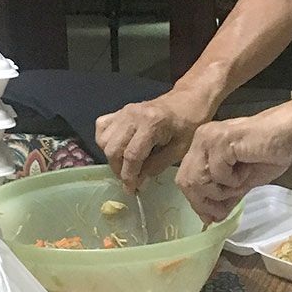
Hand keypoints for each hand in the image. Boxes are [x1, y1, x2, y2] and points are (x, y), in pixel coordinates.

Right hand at [95, 90, 210, 192]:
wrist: (187, 101)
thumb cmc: (188, 125)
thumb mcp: (179, 150)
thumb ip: (157, 166)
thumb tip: (138, 182)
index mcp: (151, 124)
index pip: (131, 156)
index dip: (130, 176)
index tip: (132, 190)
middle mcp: (133, 115)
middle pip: (113, 149)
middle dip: (119, 170)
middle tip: (131, 181)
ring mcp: (124, 111)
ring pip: (104, 140)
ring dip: (112, 158)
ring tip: (126, 166)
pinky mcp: (120, 111)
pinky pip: (102, 127)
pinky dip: (106, 141)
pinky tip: (118, 149)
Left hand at [175, 111, 291, 222]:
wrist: (288, 135)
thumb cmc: (269, 153)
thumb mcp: (242, 182)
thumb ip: (225, 196)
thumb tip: (212, 218)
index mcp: (202, 145)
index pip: (185, 179)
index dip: (197, 201)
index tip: (211, 218)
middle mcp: (201, 139)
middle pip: (186, 181)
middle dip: (205, 201)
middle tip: (224, 210)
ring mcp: (209, 138)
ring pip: (198, 180)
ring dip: (221, 191)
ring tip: (240, 182)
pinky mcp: (221, 141)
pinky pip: (218, 173)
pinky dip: (233, 180)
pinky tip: (246, 169)